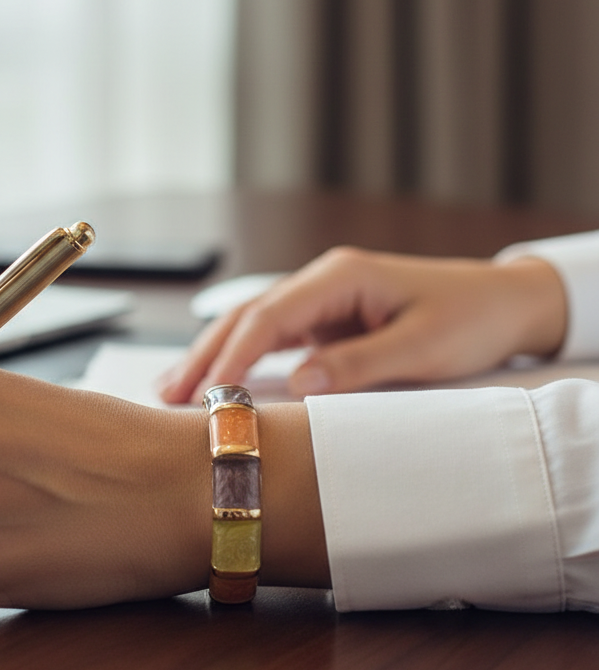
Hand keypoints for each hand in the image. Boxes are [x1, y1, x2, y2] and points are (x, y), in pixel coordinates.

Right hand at [158, 247, 567, 403]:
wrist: (504, 302)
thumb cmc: (470, 317)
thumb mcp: (423, 346)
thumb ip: (360, 364)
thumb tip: (300, 384)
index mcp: (340, 276)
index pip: (269, 315)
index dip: (232, 354)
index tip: (206, 392)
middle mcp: (322, 282)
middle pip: (246, 316)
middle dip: (205, 354)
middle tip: (166, 393)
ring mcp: (321, 300)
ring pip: (252, 325)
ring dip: (214, 355)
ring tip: (173, 388)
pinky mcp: (326, 320)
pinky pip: (273, 338)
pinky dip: (241, 359)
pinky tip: (218, 379)